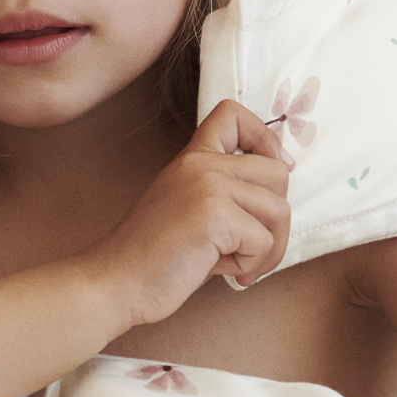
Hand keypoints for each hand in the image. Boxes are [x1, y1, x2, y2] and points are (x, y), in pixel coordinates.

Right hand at [88, 99, 292, 329]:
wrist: (117, 282)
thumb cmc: (156, 257)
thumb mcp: (189, 209)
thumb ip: (225, 193)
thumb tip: (278, 196)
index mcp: (192, 158)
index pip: (232, 114)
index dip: (264, 139)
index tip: (268, 172)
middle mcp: (201, 164)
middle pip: (277, 173)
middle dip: (274, 219)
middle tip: (247, 246)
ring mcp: (208, 187)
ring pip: (279, 210)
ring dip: (267, 249)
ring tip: (237, 264)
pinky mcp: (215, 216)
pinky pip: (264, 241)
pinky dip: (252, 265)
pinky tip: (223, 272)